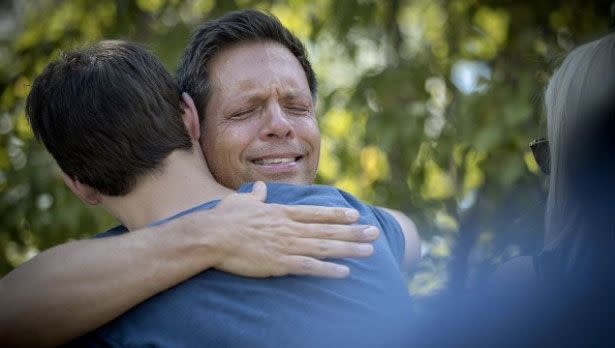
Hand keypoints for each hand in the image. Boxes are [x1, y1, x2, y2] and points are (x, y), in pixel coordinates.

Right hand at [184, 182, 378, 277]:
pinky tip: (345, 272)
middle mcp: (290, 227)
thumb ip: (256, 195)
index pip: (315, 213)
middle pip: (327, 230)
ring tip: (369, 250)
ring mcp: (287, 245)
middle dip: (353, 232)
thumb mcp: (242, 202)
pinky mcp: (280, 262)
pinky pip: (310, 267)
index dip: (336, 214)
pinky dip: (328, 269)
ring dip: (348, 249)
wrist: (212, 236)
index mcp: (281, 213)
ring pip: (324, 247)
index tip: (354, 215)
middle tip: (374, 233)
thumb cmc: (224, 218)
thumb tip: (260, 188)